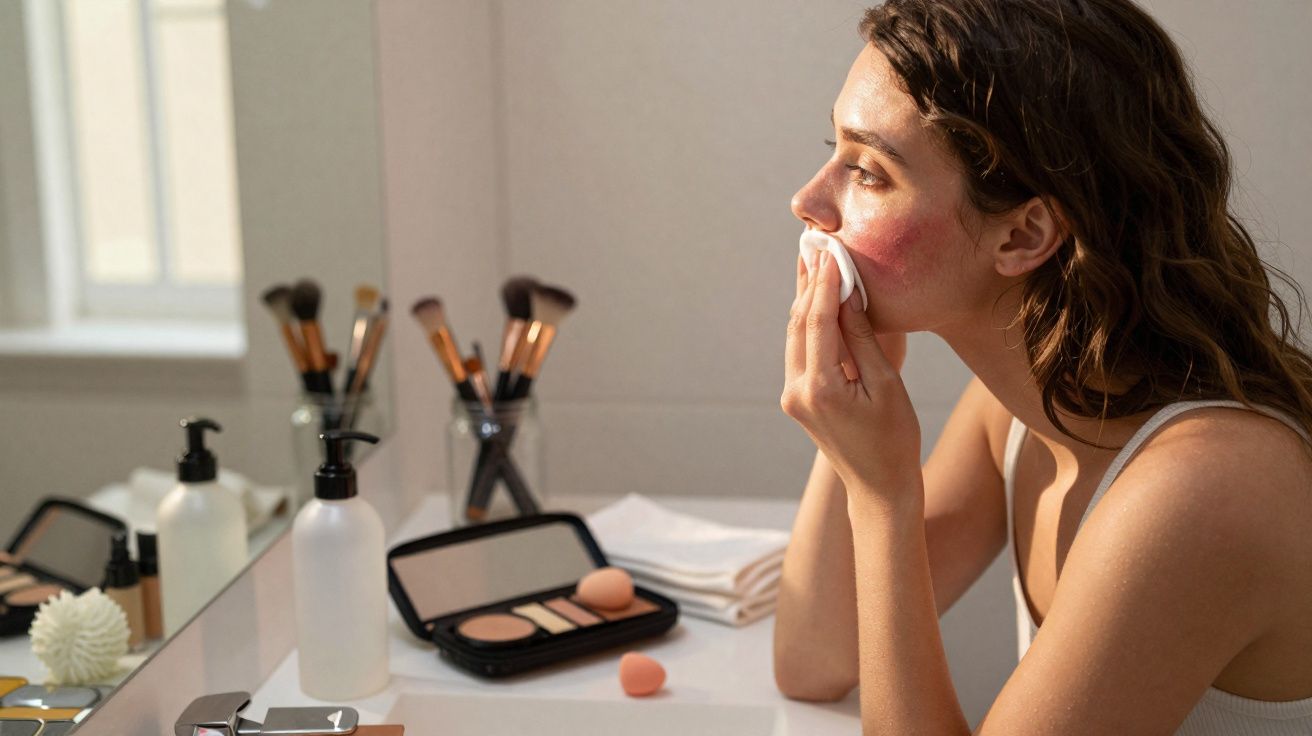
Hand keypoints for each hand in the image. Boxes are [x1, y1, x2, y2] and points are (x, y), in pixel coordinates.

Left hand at [781, 250, 921, 500]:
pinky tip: (817, 299)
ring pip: (794, 336)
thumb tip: (848, 296)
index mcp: (821, 388)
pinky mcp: (797, 399)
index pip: (817, 322)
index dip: (824, 283)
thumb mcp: (887, 385)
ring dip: (804, 301)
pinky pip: (800, 352)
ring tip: (812, 263)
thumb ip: (862, 339)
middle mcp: (797, 392)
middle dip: (808, 285)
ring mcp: (793, 397)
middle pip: (798, 325)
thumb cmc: (895, 438)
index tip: (830, 251)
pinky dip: (808, 324)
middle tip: (814, 246)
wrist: (878, 486)